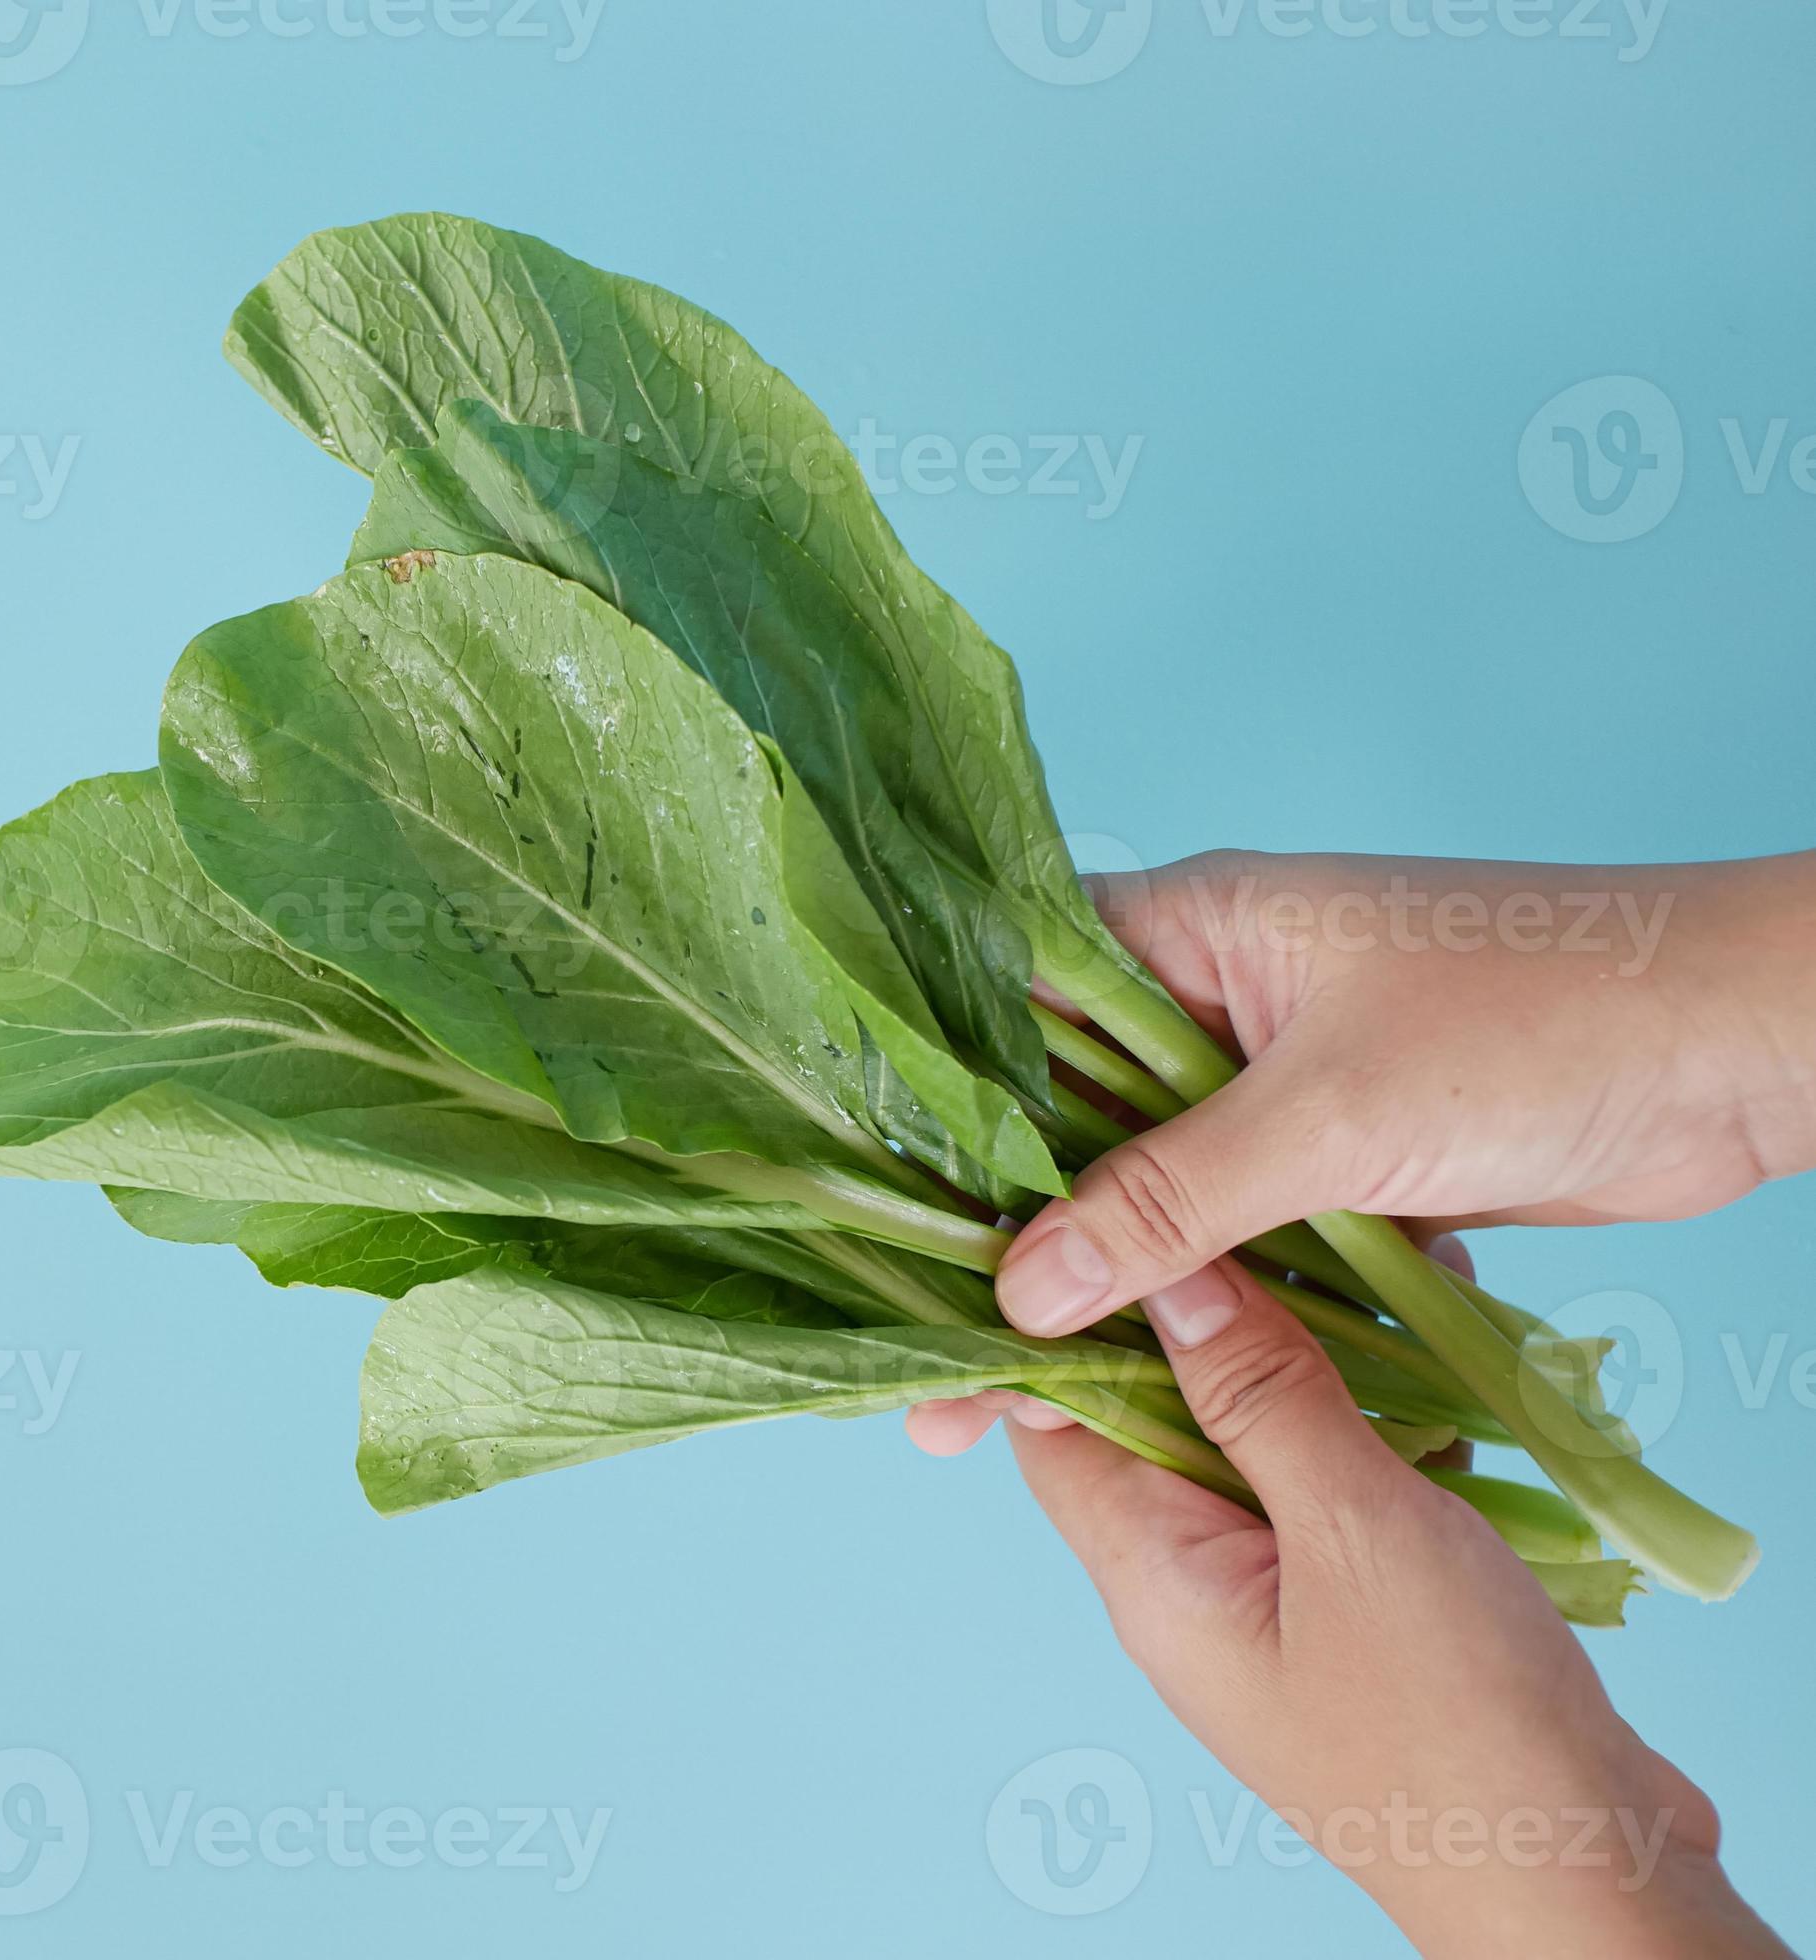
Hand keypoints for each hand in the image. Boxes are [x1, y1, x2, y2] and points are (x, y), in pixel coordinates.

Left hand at [976, 1253, 1787, 1955]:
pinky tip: (1422, 1379)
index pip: (1050, 1416)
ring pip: (1247, 1445)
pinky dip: (1361, 1427)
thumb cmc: (1457, 1728)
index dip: (1061, 1316)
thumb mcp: (1354, 1530)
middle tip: (1260, 1219)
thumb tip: (1165, 1279)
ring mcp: (1269, 1604)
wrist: (1577, 1882)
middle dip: (1199, 1318)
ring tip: (1354, 1274)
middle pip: (1150, 1416)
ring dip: (1295, 1367)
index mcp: (1147, 1570)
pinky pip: (1324, 1491)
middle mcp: (1186, 1586)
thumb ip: (1260, 1397)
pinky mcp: (1352, 1616)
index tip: (1101, 1213)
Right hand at [996, 848, 1815, 1344]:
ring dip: (1108, 1281)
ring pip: (1151, 1188)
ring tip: (1018, 1392)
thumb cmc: (1545, 1018)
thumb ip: (1166, 1204)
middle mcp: (1212, 1000)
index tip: (881, 1219)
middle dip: (1012, 1231)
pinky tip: (1141, 1375)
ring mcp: (1277, 1082)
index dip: (942, 1113)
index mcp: (1189, 930)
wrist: (1741, 1050)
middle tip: (938, 1353)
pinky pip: (1235, 1232)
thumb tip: (1020, 1292)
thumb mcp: (1329, 1117)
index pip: (1014, 1007)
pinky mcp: (1339, 1159)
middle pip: (1069, 1118)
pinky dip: (1204, 1296)